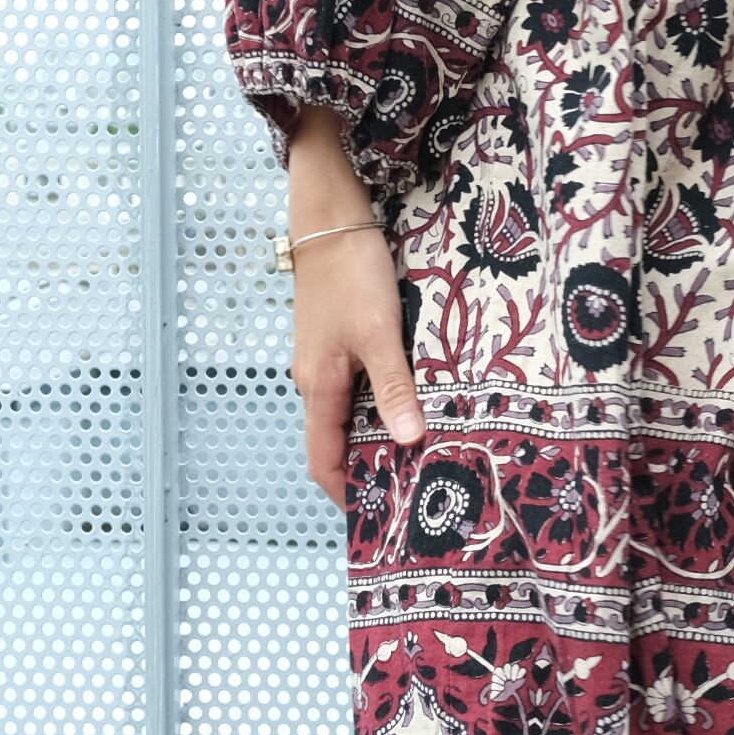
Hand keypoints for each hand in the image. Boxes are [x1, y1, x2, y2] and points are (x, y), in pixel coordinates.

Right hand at [285, 109, 423, 509]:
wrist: (330, 217)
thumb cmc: (351, 272)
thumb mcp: (380, 333)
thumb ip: (394, 387)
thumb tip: (409, 440)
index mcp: (319, 386)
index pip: (323, 459)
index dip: (344, 492)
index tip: (375, 517)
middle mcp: (315, 380)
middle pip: (335, 442)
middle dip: (367, 468)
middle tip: (410, 487)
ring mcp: (323, 360)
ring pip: (347, 414)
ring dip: (376, 436)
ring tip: (417, 452)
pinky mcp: (337, 341)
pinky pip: (355, 388)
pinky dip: (378, 405)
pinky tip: (410, 403)